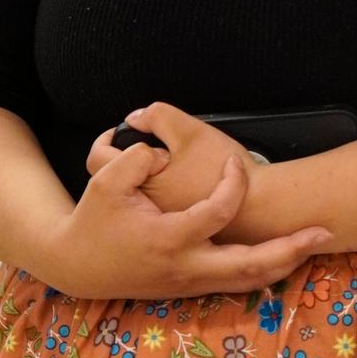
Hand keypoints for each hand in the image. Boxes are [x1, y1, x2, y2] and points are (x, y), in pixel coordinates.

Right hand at [41, 138, 330, 299]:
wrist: (79, 267)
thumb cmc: (94, 220)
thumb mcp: (104, 182)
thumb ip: (136, 160)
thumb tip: (162, 151)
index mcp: (168, 238)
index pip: (217, 211)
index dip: (232, 183)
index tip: (236, 162)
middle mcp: (186, 266)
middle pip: (249, 265)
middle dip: (289, 248)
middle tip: (323, 230)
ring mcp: (190, 282)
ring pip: (247, 280)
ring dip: (283, 262)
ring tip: (313, 242)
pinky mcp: (191, 288)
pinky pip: (236, 282)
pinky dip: (263, 270)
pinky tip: (284, 255)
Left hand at [86, 102, 259, 224]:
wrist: (258, 210)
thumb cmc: (223, 172)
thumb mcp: (191, 131)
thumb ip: (158, 117)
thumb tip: (135, 119)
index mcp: (139, 185)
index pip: (98, 160)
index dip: (108, 138)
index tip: (124, 129)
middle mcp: (139, 212)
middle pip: (105, 185)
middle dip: (111, 167)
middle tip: (125, 153)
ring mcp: (153, 229)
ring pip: (123, 204)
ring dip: (129, 187)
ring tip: (148, 170)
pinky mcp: (169, 240)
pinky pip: (144, 219)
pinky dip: (148, 205)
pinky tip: (167, 191)